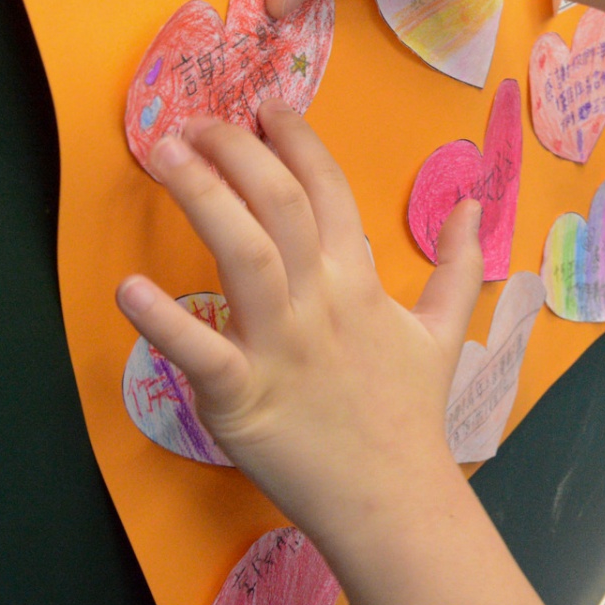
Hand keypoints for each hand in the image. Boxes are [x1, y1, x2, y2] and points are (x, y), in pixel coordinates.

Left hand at [114, 102, 484, 536]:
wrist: (394, 498)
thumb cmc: (407, 414)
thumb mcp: (444, 331)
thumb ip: (458, 265)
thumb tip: (474, 204)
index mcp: (360, 282)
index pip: (328, 190)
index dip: (297, 140)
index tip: (266, 106)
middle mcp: (321, 301)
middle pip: (280, 204)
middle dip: (237, 152)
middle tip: (197, 122)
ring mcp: (282, 346)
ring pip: (244, 252)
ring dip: (202, 195)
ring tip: (164, 155)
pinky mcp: (243, 397)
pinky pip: (199, 351)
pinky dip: (163, 319)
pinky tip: (130, 285)